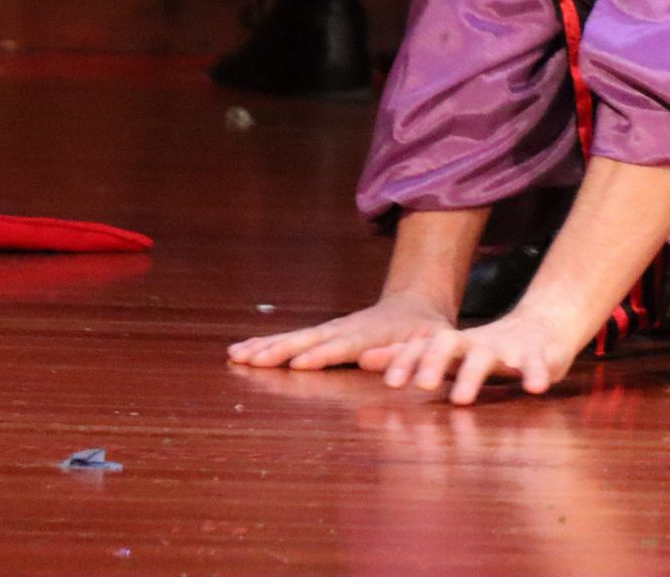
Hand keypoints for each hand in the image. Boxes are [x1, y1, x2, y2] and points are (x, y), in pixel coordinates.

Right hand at [226, 291, 453, 372]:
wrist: (416, 306)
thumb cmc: (428, 331)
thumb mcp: (434, 340)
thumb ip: (412, 352)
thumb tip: (383, 363)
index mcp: (374, 333)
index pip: (346, 345)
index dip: (324, 353)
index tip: (300, 363)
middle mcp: (347, 329)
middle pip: (311, 339)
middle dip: (282, 349)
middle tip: (253, 359)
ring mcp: (332, 329)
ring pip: (295, 337)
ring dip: (265, 346)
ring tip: (236, 355)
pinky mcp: (322, 334)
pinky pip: (291, 339)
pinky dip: (265, 343)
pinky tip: (240, 351)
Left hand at [378, 299, 595, 405]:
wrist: (543, 327)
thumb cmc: (486, 348)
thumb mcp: (449, 351)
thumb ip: (410, 356)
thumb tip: (363, 359)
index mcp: (454, 344)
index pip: (423, 346)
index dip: (406, 361)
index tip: (390, 383)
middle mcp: (476, 342)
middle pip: (450, 344)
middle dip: (434, 362)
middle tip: (422, 386)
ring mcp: (508, 348)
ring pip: (486, 358)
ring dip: (472, 376)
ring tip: (460, 399)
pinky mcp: (539, 356)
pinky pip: (537, 365)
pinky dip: (535, 374)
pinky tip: (535, 388)